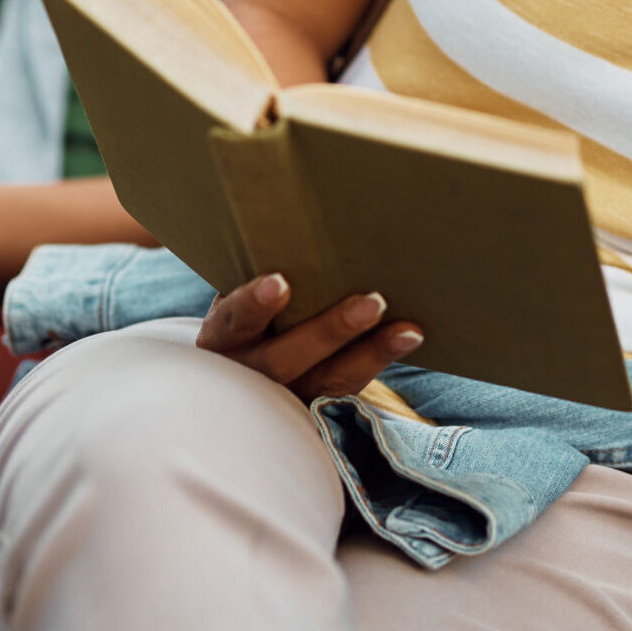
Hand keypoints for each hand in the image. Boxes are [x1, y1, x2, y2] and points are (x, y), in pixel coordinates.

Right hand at [195, 273, 424, 401]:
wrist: (240, 373)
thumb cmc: (247, 313)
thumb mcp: (239, 299)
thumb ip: (264, 272)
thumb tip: (306, 221)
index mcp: (223, 335)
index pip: (235, 320)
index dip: (255, 303)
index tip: (280, 282)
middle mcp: (248, 372)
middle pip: (285, 360)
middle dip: (330, 331)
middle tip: (372, 303)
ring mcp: (281, 397)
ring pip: (326, 381)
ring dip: (370, 353)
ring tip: (407, 330)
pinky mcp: (313, 409)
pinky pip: (348, 389)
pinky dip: (379, 362)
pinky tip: (408, 337)